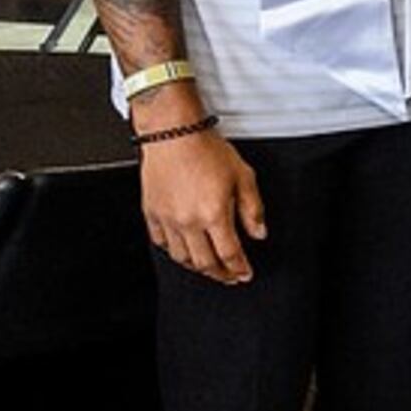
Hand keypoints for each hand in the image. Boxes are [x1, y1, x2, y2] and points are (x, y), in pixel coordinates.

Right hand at [144, 130, 266, 284]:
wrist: (172, 133)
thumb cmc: (206, 149)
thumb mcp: (243, 175)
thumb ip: (252, 208)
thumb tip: (258, 232)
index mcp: (213, 214)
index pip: (229, 254)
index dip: (239, 269)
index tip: (244, 274)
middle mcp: (188, 221)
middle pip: (205, 262)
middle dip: (220, 274)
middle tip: (229, 277)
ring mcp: (167, 219)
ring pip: (181, 257)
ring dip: (197, 266)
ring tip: (209, 266)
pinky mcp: (151, 212)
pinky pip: (160, 242)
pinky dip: (173, 251)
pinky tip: (183, 250)